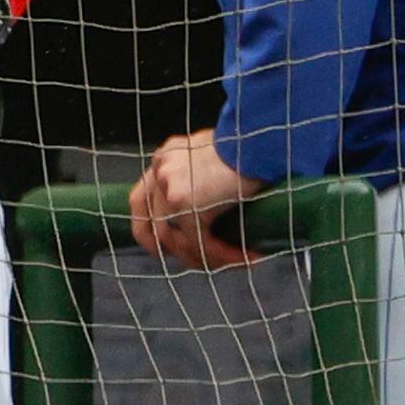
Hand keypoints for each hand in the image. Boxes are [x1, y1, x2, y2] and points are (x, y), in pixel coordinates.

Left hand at [128, 128, 265, 269]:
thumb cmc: (252, 147)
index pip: (142, 198)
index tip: (172, 245)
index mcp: (166, 157)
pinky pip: (198, 241)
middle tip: (197, 262)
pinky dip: (222, 256)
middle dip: (166, 248)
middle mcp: (160, 169)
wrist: (262, 141)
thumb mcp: (217, 155)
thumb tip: (216, 202)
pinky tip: (245, 258)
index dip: (153, 226)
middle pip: (146, 220)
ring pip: (172, 238)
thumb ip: (204, 175)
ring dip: (204, 257)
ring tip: (233, 263)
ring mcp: (168, 187)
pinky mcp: (184, 203)